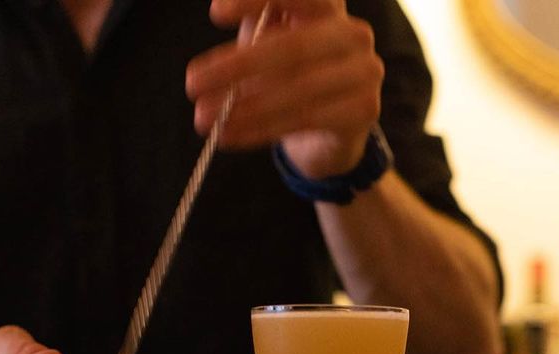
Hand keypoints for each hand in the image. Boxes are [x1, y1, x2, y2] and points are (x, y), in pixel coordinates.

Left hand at [187, 0, 383, 178]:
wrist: (330, 132)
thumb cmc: (294, 78)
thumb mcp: (269, 45)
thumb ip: (252, 34)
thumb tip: (212, 45)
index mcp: (328, 7)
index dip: (255, 0)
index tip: (216, 15)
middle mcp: (353, 33)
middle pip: (293, 47)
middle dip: (236, 66)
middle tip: (192, 84)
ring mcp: (365, 71)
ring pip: (297, 90)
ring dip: (244, 107)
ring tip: (204, 117)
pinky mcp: (364, 109)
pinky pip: (305, 119)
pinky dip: (260, 130)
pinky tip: (229, 135)